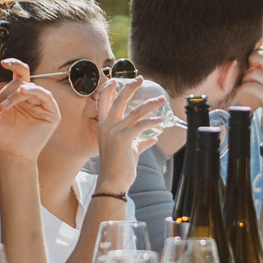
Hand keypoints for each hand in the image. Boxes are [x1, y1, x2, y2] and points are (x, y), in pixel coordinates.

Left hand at [0, 59, 60, 164]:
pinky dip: (35, 91)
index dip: (14, 65)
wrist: (9, 154)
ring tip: (5, 107)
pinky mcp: (51, 114)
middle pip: (23, 81)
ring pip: (32, 88)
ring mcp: (41, 105)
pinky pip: (46, 96)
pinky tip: (24, 93)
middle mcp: (30, 98)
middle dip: (8, 92)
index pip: (18, 74)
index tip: (3, 62)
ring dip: (18, 94)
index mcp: (17, 95)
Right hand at [93, 76, 163, 194]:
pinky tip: (160, 120)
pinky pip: (140, 126)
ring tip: (160, 100)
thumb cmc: (119, 168)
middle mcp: (107, 127)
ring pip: (134, 112)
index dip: (108, 89)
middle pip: (118, 100)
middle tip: (141, 79)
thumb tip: (152, 138)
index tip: (116, 80)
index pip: (102, 102)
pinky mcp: (123, 140)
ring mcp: (114, 132)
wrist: (112, 183)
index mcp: (104, 127)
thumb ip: (139, 142)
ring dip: (149, 104)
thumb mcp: (129, 151)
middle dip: (130, 87)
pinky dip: (152, 121)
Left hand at [231, 46, 262, 148]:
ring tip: (243, 88)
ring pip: (254, 73)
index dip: (256, 53)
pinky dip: (242, 89)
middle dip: (249, 61)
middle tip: (244, 72)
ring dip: (244, 79)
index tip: (248, 64)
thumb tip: (249, 58)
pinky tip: (241, 95)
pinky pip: (251, 86)